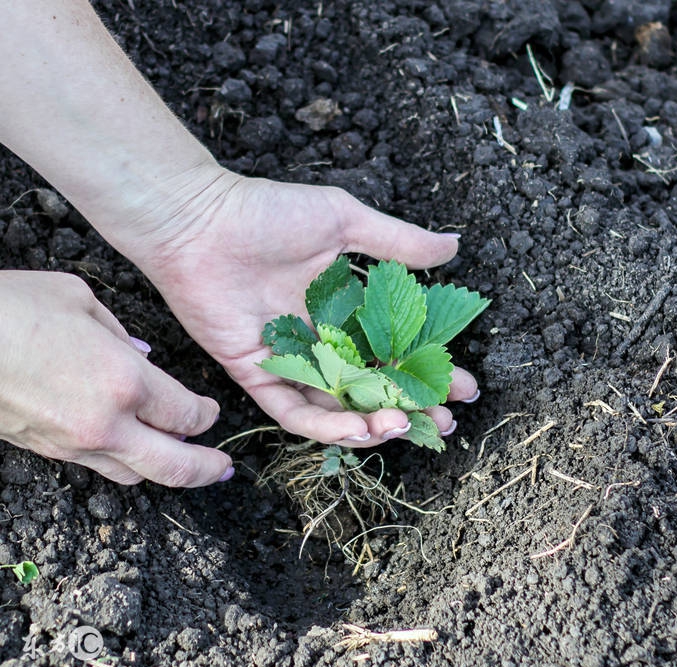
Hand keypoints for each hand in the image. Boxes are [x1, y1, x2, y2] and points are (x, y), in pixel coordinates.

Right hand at [0, 271, 231, 485]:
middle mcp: (106, 422)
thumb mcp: (78, 300)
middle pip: (173, 465)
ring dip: (163, 470)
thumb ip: (121, 333)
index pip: (186, 414)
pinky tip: (128, 449)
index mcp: (126, 380)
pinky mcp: (42, 450)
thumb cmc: (10, 309)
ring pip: (134, 474)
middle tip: (223, 469)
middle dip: (206, 469)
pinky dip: (121, 462)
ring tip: (181, 462)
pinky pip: (96, 466)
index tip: (211, 412)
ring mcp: (72, 443)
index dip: (206, 416)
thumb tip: (143, 356)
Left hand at [132, 169, 479, 447]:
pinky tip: (359, 431)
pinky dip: (325, 427)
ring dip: (372, 425)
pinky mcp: (258, 374)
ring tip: (404, 428)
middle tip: (444, 420)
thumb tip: (453, 246)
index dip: (429, 371)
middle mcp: (323, 341)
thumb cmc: (269, 213)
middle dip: (411, 407)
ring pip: (338, 409)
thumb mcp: (345, 221)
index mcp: (346, 309)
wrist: (199, 219)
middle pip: (374, 387)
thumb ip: (398, 242)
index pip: (396, 351)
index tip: (463, 384)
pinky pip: (293, 413)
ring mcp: (291, 362)